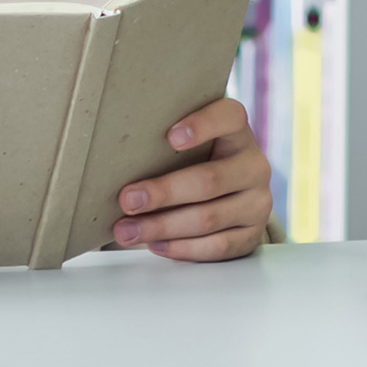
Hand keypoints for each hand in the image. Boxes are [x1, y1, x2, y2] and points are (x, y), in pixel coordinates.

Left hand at [111, 98, 271, 261]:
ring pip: (208, 218)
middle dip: (163, 193)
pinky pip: (217, 246)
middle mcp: (252, 166)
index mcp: (236, 133)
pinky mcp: (251, 234)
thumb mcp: (188, 146)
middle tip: (127, 200)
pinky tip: (155, 244)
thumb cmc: (195, 162)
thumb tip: (110, 157)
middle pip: (209, 180)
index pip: (230, 118)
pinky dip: (183, 248)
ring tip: (127, 230)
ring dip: (162, 226)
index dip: (203, 125)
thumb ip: (163, 144)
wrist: (231, 195)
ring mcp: (256, 202)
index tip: (170, 138)